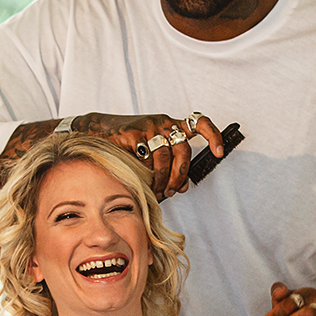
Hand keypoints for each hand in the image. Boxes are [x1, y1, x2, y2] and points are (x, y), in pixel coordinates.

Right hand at [74, 112, 223, 199]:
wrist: (97, 131)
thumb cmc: (128, 143)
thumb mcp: (154, 154)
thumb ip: (171, 167)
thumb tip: (184, 186)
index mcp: (173, 126)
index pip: (200, 124)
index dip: (213, 136)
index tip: (219, 152)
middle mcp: (164, 124)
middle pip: (184, 150)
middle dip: (180, 175)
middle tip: (172, 190)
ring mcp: (149, 127)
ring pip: (164, 157)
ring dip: (162, 179)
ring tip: (156, 191)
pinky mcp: (133, 133)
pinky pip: (144, 158)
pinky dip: (145, 173)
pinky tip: (141, 180)